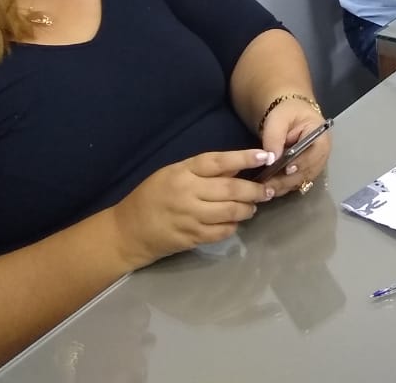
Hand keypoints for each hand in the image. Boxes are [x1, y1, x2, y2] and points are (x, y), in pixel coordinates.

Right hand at [111, 150, 275, 268]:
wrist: (127, 231)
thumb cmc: (150, 196)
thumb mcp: (172, 174)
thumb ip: (203, 171)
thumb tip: (237, 168)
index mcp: (182, 173)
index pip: (218, 161)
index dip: (244, 158)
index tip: (265, 156)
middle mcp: (187, 193)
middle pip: (230, 189)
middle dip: (255, 190)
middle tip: (268, 190)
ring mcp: (190, 218)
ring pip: (230, 212)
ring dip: (247, 209)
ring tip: (253, 206)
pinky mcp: (191, 238)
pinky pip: (221, 232)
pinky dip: (233, 227)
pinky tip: (234, 222)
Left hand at [259, 98, 331, 197]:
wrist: (289, 116)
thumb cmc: (286, 113)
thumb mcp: (278, 119)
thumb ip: (274, 137)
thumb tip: (271, 159)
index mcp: (321, 136)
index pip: (316, 152)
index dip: (303, 162)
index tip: (287, 169)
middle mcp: (321, 153)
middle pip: (309, 171)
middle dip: (289, 179)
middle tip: (270, 184)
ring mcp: (314, 164)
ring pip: (302, 180)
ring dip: (285, 186)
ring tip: (266, 189)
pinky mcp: (305, 172)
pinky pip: (296, 182)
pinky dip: (283, 187)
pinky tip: (269, 188)